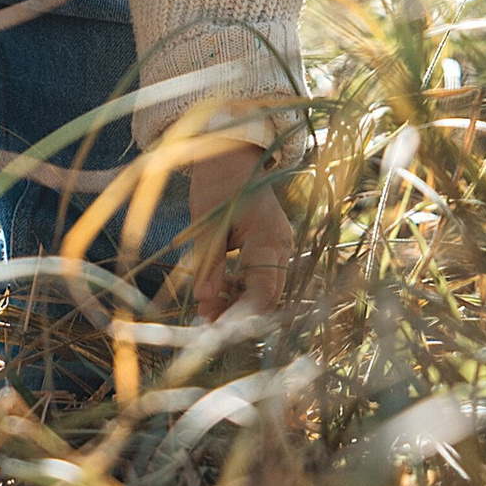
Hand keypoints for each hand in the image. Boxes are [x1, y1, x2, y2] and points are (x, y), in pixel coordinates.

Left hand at [181, 139, 294, 321]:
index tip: (216, 329)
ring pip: (265, 288)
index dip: (241, 314)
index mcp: (268, 237)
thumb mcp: (207, 223)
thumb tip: (205, 299)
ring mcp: (279, 245)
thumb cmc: (217, 183)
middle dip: (239, 312)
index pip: (263, 290)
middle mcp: (281, 244)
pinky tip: (219, 289)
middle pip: (268, 295)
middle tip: (206, 322)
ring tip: (207, 308)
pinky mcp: (271, 245)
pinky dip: (242, 287)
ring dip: (239, 302)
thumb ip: (209, 262)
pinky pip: (262, 275)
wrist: (231, 155)